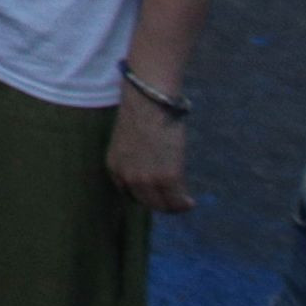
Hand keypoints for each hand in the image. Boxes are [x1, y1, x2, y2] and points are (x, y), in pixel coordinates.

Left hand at [107, 90, 193, 213]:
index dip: (143, 195)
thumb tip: (151, 165)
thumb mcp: (129, 139)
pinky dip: (184, 203)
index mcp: (114, 166)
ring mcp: (147, 180)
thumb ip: (135, 156)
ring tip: (184, 203)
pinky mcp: (167, 177)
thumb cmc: (141, 109)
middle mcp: (127, 177)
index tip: (155, 194)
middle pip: (145, 202)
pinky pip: (177, 199)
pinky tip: (191, 202)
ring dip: (174, 206)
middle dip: (160, 203)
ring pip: (162, 205)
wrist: (150, 100)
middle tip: (173, 200)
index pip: (128, 193)